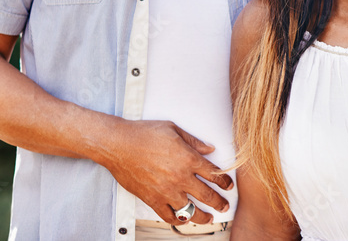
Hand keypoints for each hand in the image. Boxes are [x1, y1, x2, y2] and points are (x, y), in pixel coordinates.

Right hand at [99, 119, 232, 224]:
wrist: (118, 144)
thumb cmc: (144, 133)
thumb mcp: (173, 129)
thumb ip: (194, 141)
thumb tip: (210, 148)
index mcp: (188, 158)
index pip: (214, 174)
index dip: (224, 182)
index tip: (229, 187)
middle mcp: (180, 177)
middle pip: (206, 195)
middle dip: (219, 203)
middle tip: (224, 206)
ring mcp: (166, 190)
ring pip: (190, 210)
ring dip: (202, 217)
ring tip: (209, 219)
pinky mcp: (152, 199)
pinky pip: (168, 215)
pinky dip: (177, 219)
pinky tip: (183, 219)